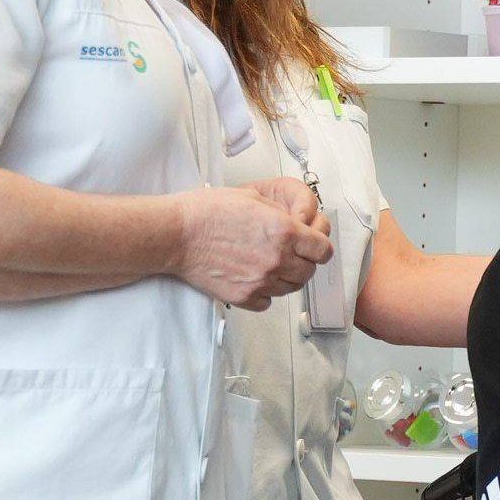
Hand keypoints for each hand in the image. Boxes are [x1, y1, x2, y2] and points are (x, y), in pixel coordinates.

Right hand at [171, 180, 329, 309]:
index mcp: (283, 231)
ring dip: (285, 277)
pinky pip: (268, 302)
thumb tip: (297, 224)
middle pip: (309, 271)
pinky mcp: (244, 297)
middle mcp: (277, 259)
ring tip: (268, 263)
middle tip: (289, 253)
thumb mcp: (253, 197)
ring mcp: (261, 281)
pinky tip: (254, 278)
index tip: (312, 245)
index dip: (319, 247)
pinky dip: (265, 293)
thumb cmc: (207, 211)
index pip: (323, 250)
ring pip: (291, 288)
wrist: (176, 234)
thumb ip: (282, 214)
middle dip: (303, 261)